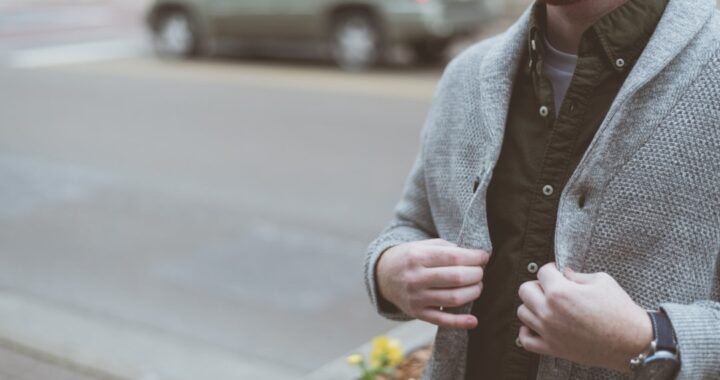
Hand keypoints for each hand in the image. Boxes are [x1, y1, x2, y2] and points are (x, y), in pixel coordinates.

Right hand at [376, 238, 489, 328]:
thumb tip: (474, 256)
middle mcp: (416, 278)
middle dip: (476, 274)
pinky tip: (473, 320)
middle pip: (456, 278)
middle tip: (479, 272)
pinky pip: (442, 320)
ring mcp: (416, 297)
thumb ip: (447, 248)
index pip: (453, 257)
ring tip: (477, 286)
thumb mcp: (422, 245)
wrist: (384, 276)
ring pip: (454, 299)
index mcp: (417, 256)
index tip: (484, 257)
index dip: (474, 257)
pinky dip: (460, 322)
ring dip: (473, 292)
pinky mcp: (418, 313)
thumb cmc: (410, 258)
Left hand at [516, 263, 652, 372]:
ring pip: (522, 312)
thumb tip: (564, 273)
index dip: (552, 269)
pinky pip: (525, 340)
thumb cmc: (620, 310)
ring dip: (532, 306)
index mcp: (560, 292)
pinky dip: (527, 332)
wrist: (632, 342)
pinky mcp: (552, 348)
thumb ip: (577, 275)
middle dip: (538, 285)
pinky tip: (538, 326)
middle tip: (552, 288)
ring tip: (548, 306)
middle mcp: (549, 311)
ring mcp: (548, 331)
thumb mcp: (602, 281)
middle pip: (525, 290)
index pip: (542, 271)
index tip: (558, 273)